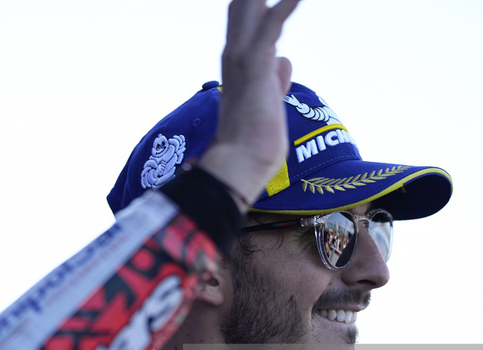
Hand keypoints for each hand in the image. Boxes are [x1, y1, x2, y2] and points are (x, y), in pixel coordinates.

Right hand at [199, 0, 299, 207]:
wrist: (241, 163)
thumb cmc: (254, 140)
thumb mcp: (267, 99)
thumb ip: (274, 77)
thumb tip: (283, 62)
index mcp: (236, 63)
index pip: (241, 18)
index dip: (254, 3)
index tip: (266, 1)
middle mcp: (235, 54)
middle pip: (242, 5)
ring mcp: (243, 58)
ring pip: (251, 6)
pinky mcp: (257, 65)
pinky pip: (271, 25)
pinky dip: (285, 6)